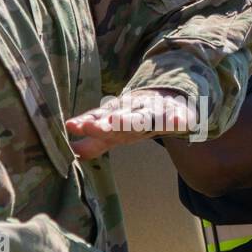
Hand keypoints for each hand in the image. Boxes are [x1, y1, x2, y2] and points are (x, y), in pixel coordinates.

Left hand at [66, 89, 196, 159]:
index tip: (72, 125)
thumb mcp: (113, 131)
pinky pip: (178, 118)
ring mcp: (154, 112)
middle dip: (109, 122)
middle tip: (98, 125)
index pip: (100, 121)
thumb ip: (94, 142)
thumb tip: (73, 152)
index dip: (87, 124)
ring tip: (120, 121)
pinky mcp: (176, 114)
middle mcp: (134, 112)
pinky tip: (178, 122)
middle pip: (120, 118)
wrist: (167, 100)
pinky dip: (178, 119)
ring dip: (134, 119)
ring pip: (144, 116)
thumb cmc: (134, 118)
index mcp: (117, 117)